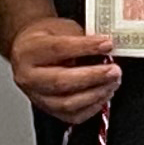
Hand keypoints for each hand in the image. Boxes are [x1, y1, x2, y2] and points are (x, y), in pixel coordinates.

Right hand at [4, 18, 121, 125]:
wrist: (29, 51)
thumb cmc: (47, 38)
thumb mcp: (62, 28)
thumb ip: (81, 38)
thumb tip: (106, 48)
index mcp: (30, 51)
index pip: (58, 49)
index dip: (85, 47)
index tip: (107, 45)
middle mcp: (28, 76)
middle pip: (61, 81)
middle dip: (93, 76)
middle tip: (114, 70)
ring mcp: (36, 96)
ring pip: (66, 103)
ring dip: (95, 94)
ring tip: (113, 82)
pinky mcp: (47, 109)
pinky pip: (71, 116)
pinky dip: (91, 107)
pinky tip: (103, 94)